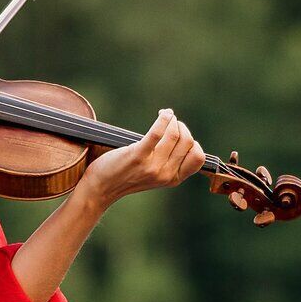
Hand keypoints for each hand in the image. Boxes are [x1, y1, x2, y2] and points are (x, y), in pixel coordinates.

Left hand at [83, 107, 205, 209]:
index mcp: (173, 179)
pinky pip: (157, 132)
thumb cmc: (127, 176)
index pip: (198, 158)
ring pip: (175, 135)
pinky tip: (163, 114)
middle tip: (171, 122)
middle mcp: (165, 174)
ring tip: (165, 116)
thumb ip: (170, 162)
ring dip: (172, 120)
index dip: (193, 142)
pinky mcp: (137, 155)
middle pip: (187, 142)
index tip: (181, 135)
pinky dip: (163, 118)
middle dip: (181, 127)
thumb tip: (183, 136)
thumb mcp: (155, 175)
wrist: (102, 187)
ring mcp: (152, 166)